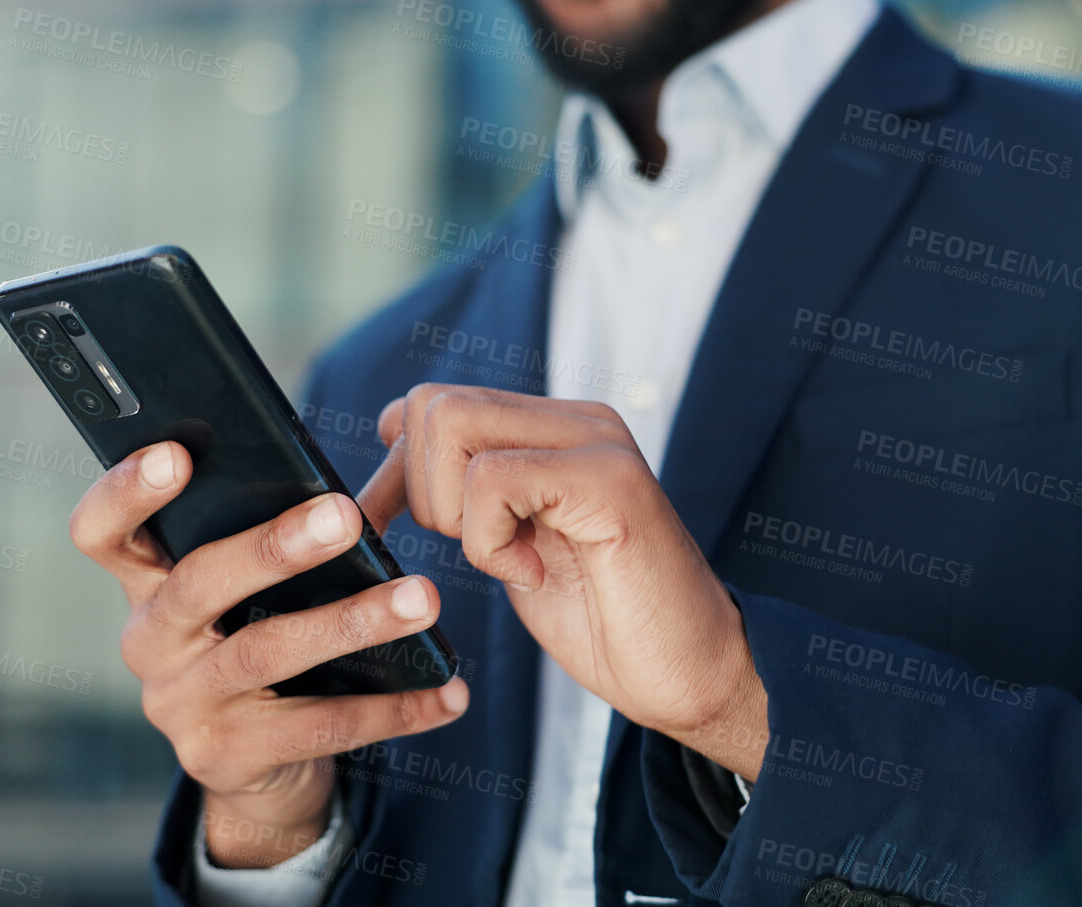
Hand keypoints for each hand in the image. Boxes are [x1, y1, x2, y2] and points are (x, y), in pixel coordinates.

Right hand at [70, 441, 470, 866]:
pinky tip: (447, 694)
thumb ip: (276, 533)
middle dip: (273, 546)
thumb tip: (353, 497)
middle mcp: (150, 641)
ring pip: (266, 652)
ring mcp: (181, 704)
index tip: (177, 452)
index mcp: (146, 580)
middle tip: (344, 515)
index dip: (127, 491)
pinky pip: (318, 727)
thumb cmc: (261, 638)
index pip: (103, 532)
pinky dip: (392, 708)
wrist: (256, 765)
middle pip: (197, 583)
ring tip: (424, 598)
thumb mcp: (251, 589)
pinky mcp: (225, 757)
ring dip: (352, 622)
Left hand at [362, 384, 766, 779]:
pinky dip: (490, 543)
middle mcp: (577, 419)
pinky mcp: (608, 477)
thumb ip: (466, 488)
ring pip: (452, 427)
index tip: (392, 531)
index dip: (394, 473)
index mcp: (553, 429)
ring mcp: (596, 440)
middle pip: (432, 407)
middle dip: (421, 494)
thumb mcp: (512, 545)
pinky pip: (492, 479)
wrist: (692, 674)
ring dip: (457, 515)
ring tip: (513, 558)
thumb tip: (389, 427)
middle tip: (480, 550)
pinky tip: (535, 572)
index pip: (432, 405)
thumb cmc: (606, 620)